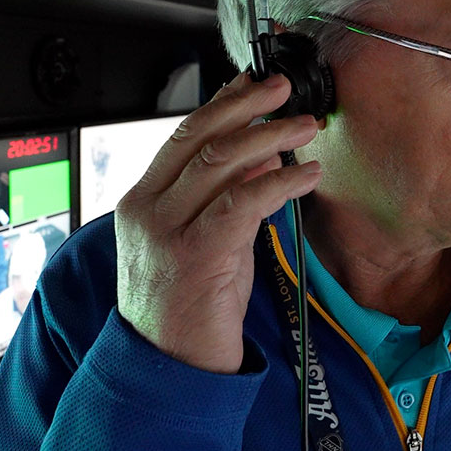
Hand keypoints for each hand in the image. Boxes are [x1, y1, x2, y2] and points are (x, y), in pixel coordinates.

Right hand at [114, 73, 321, 373]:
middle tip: (284, 89)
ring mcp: (167, 232)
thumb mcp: (207, 240)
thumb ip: (229, 197)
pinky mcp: (196, 256)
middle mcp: (147, 210)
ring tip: (307, 126)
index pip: (183, 136)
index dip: (223, 103)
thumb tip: (265, 154)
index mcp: (143, 201)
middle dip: (246, 105)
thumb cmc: (188, 308)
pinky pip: (243, 202)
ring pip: (221, 162)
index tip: (253, 81)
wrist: (168, 368)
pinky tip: (306, 175)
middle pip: (200, 137)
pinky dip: (280, 182)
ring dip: (271, 137)